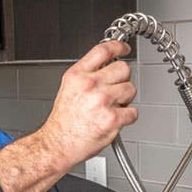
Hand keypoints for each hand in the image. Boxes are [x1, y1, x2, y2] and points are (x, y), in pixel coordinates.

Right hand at [39, 41, 135, 164]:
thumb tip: (107, 65)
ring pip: (130, 89)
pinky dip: (127, 117)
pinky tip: (114, 120)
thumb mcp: (69, 87)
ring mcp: (103, 101)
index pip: (103, 50)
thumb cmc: (63, 121)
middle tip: (115, 90)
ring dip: (125, 99)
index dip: (118, 47)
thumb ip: (87, 74)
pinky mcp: (113, 118)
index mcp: (77, 75)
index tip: (124, 50)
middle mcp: (90, 85)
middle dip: (123, 79)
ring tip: (111, 108)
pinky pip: (133, 112)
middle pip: (123, 68)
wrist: (58, 144)